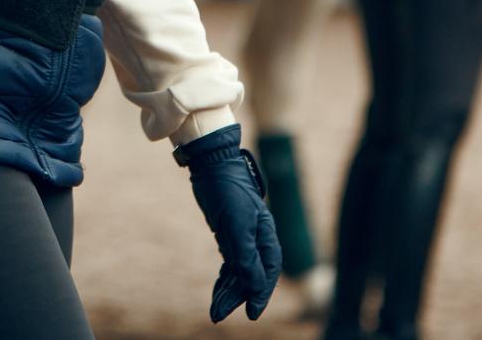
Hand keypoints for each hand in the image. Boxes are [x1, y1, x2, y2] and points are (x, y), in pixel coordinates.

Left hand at [177, 124, 281, 322]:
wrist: (213, 165)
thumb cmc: (228, 191)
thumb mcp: (236, 225)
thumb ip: (246, 257)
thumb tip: (254, 287)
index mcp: (266, 236)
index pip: (268, 273)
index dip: (260, 294)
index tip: (251, 313)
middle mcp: (258, 240)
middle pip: (251, 276)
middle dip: (236, 297)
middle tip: (218, 315)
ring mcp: (244, 237)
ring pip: (238, 272)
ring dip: (227, 291)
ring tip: (214, 311)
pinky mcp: (231, 235)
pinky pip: (231, 264)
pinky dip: (224, 279)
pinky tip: (218, 292)